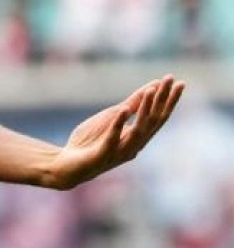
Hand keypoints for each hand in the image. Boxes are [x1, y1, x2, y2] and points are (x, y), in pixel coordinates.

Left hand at [47, 75, 184, 189]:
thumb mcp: (110, 119)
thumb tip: (149, 89)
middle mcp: (134, 145)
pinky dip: (118, 124)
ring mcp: (120, 152)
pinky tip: (122, 110)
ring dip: (144, 110)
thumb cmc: (90, 142)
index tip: (180, 82)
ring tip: (150, 90)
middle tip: (173, 81)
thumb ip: (129, 107)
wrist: (68, 165)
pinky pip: (113, 139)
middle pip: (153, 122)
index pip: (158, 117)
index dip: (169, 100)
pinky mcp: (103, 155)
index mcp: (137, 137)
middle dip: (163, 100)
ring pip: (137, 130)